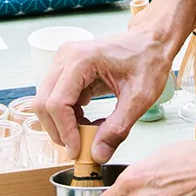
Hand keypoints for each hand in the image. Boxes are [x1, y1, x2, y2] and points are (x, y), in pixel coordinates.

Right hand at [33, 26, 179, 162]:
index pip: (57, 103)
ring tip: (88, 133)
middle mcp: (66, 57)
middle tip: (79, 148)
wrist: (151, 41)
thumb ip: (117, 127)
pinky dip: (68, 115)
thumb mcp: (139, 97)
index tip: (78, 150)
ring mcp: (63, 61)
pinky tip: (87, 121)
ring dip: (62, 123)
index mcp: (81, 59)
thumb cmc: (148, 59)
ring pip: (46, 101)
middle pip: (43, 103)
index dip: (65, 131)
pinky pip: (56, 97)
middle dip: (58, 130)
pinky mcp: (66, 69)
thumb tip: (97, 154)